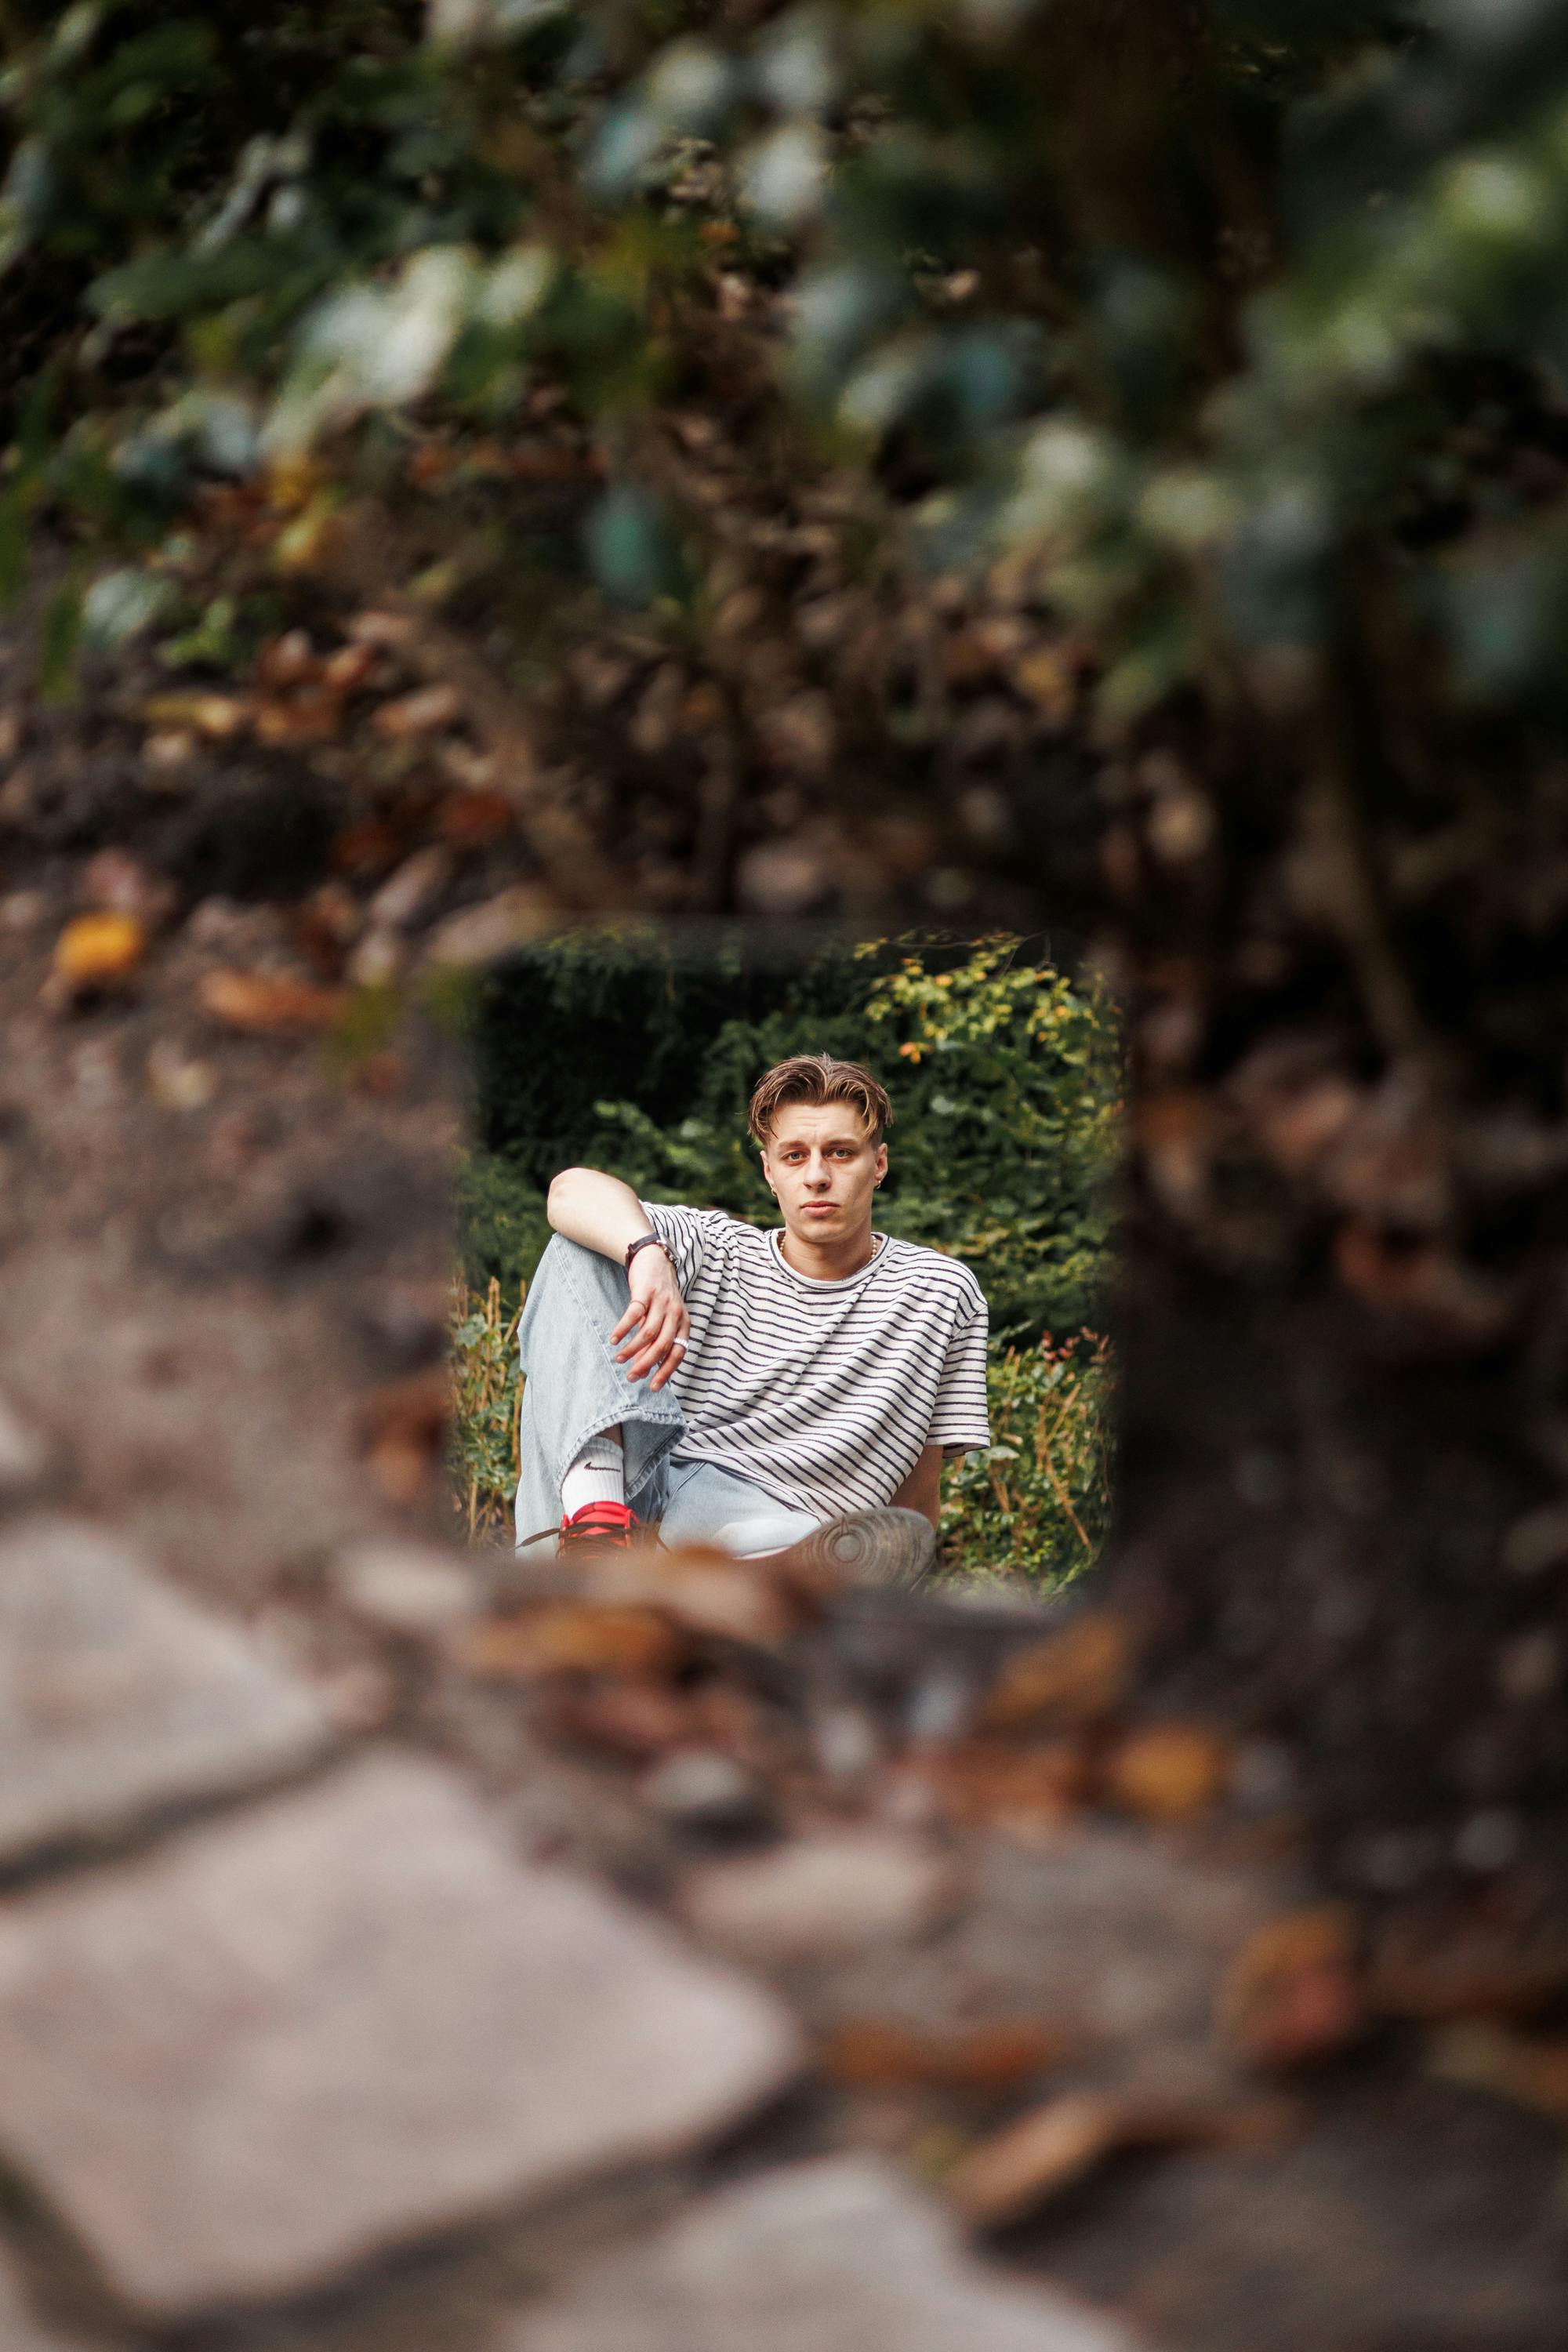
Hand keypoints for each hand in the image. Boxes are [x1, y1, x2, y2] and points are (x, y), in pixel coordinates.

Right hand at [612, 1246, 689, 1390]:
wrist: (654, 1258)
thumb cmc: (658, 1294)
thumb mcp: (663, 1318)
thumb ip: (657, 1341)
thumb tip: (645, 1368)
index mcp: (684, 1323)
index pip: (678, 1353)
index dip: (665, 1372)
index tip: (652, 1387)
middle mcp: (676, 1314)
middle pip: (662, 1346)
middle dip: (646, 1364)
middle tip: (631, 1377)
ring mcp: (662, 1302)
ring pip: (648, 1333)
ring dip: (632, 1349)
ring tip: (618, 1359)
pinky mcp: (646, 1292)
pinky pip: (634, 1315)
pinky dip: (623, 1329)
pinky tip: (614, 1340)